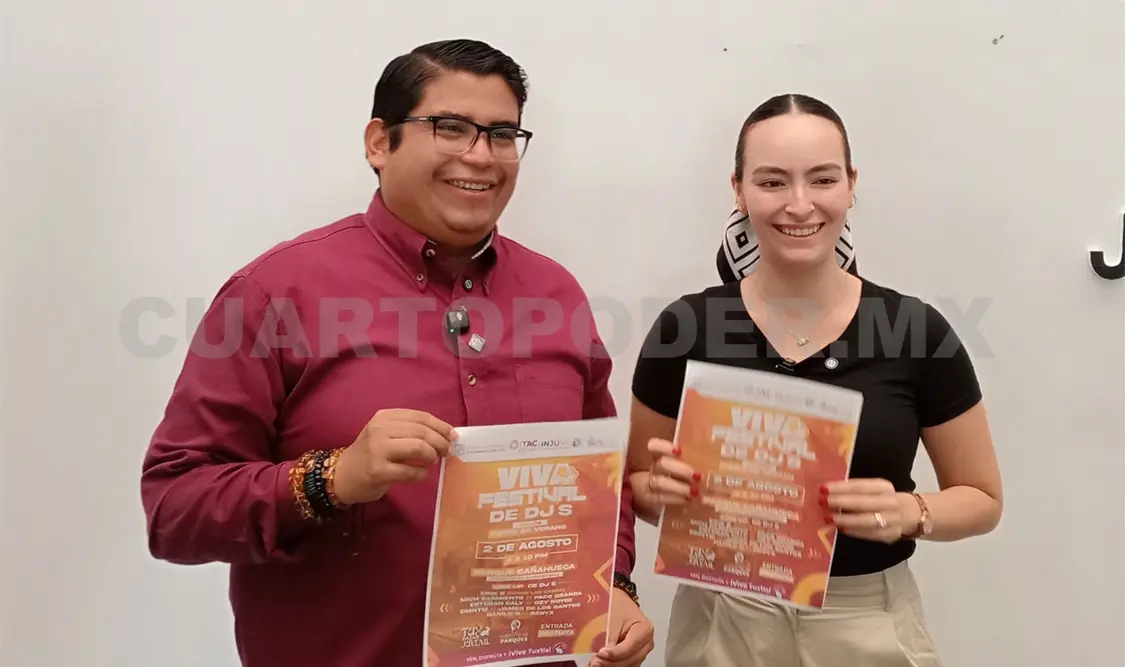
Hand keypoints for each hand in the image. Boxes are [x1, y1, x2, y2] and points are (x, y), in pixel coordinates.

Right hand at [332, 408, 457, 504]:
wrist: (342, 475)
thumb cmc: (370, 453)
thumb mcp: (386, 434)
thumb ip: (410, 431)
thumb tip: (445, 436)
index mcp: (384, 417)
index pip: (420, 417)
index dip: (441, 426)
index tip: (453, 436)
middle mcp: (379, 429)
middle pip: (421, 431)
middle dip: (440, 442)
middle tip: (447, 452)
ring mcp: (377, 450)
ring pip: (417, 447)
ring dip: (431, 455)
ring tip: (433, 460)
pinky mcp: (378, 471)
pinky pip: (410, 471)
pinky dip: (421, 473)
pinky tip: (421, 473)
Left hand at [590, 587, 653, 666]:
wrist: (620, 602)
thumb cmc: (619, 606)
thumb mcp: (613, 618)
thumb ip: (609, 637)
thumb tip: (602, 655)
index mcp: (645, 629)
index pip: (630, 647)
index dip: (615, 653)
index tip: (601, 653)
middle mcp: (647, 642)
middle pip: (630, 659)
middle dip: (612, 663)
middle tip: (595, 661)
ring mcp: (642, 650)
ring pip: (628, 664)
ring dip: (612, 665)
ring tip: (596, 662)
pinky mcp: (635, 655)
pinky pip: (626, 664)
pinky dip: (614, 664)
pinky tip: (602, 662)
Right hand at [642, 437, 699, 505]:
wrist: (655, 499)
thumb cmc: (679, 479)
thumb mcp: (684, 468)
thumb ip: (694, 463)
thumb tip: (716, 458)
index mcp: (661, 456)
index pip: (655, 446)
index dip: (663, 446)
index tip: (678, 450)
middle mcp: (656, 469)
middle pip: (662, 464)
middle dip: (679, 468)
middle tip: (696, 475)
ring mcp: (652, 485)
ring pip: (660, 482)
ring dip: (678, 486)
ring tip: (694, 492)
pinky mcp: (654, 500)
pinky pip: (661, 498)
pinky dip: (675, 499)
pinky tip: (688, 500)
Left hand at [821, 478, 915, 543]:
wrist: (911, 514)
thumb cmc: (882, 499)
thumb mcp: (873, 489)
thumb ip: (853, 491)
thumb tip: (826, 493)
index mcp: (883, 486)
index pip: (860, 486)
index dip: (841, 487)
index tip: (823, 488)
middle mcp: (889, 502)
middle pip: (863, 502)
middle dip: (841, 502)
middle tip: (822, 502)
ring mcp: (892, 520)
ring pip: (867, 520)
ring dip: (846, 519)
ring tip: (828, 518)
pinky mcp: (890, 535)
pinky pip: (870, 534)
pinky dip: (854, 531)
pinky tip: (840, 529)